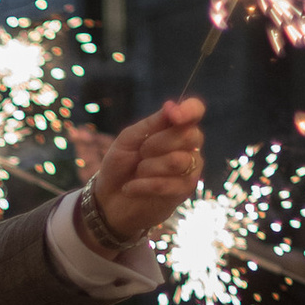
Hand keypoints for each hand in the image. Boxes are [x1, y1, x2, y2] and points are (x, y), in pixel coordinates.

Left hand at [86, 96, 205, 247]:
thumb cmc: (121, 164)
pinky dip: (143, 185)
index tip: (173, 115)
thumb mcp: (129, 138)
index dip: (189, 110)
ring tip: (137, 172)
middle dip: (156, 144)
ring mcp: (190, 168)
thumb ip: (152, 123)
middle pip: (188, 135)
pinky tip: (131, 188)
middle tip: (140, 153)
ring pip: (178, 161)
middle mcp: (189, 145)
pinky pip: (168, 183)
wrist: (110, 199)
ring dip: (148, 167)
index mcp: (176, 127)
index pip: (195, 110)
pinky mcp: (184, 190)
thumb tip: (172, 105)